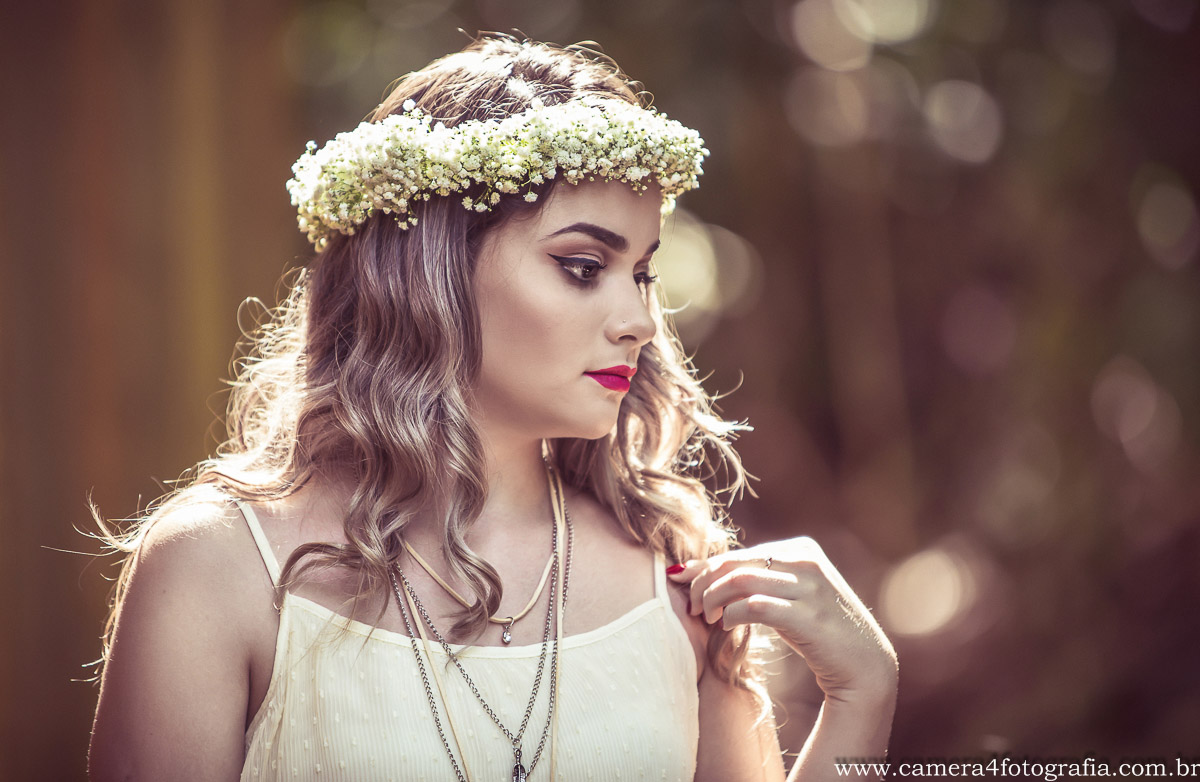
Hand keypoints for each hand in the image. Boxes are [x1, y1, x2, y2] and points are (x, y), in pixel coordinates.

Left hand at [668, 537, 897, 706]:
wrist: (864, 664)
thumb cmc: (817, 630)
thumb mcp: (788, 596)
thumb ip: (752, 580)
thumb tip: (689, 570)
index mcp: (801, 548)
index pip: (739, 553)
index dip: (706, 569)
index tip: (686, 586)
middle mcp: (806, 561)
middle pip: (735, 563)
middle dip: (704, 583)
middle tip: (693, 606)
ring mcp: (810, 587)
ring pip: (740, 580)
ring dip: (713, 598)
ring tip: (707, 617)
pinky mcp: (807, 616)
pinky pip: (755, 606)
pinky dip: (732, 614)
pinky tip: (725, 625)